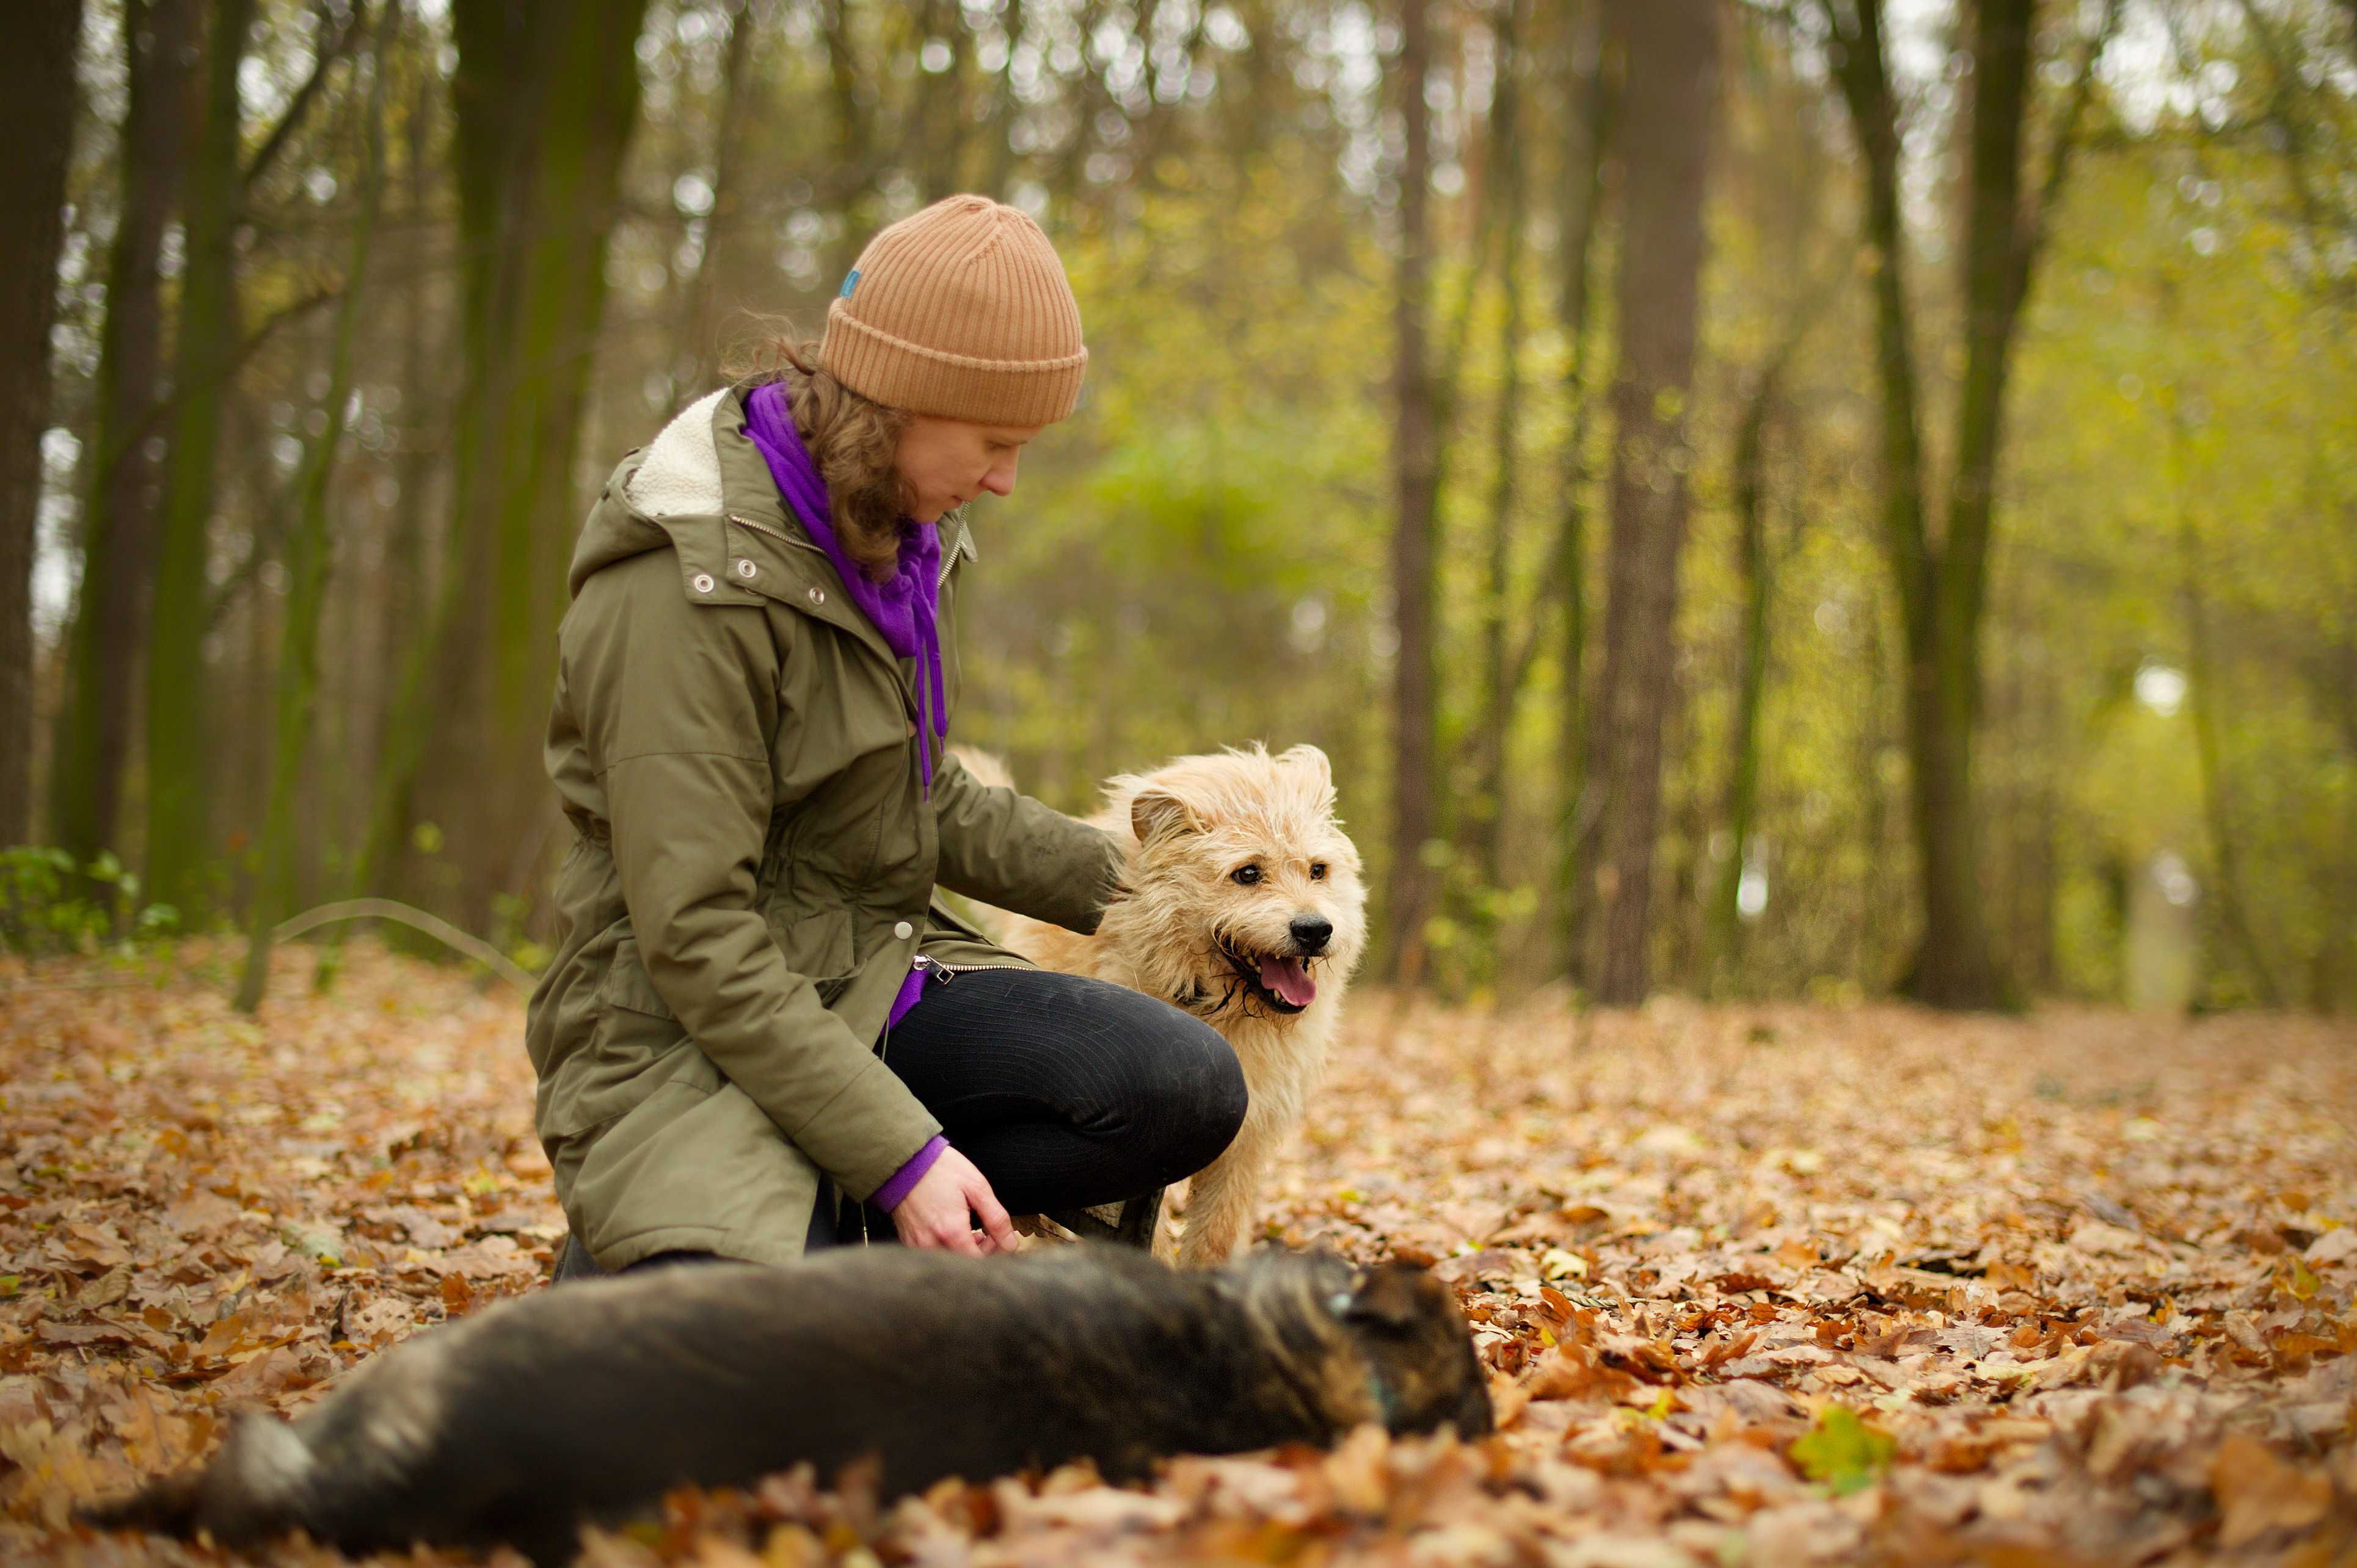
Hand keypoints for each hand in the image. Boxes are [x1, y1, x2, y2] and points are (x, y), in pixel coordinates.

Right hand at [889, 1146, 1016, 1254]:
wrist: (905, 1160)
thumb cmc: (941, 1169)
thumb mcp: (977, 1187)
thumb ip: (996, 1218)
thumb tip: (1010, 1243)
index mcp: (952, 1232)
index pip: (979, 1262)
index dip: (993, 1253)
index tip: (996, 1237)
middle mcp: (931, 1243)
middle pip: (962, 1264)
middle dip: (979, 1252)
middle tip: (984, 1234)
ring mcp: (917, 1244)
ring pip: (947, 1261)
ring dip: (962, 1251)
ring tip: (968, 1232)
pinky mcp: (908, 1240)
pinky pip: (931, 1254)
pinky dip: (945, 1248)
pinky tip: (949, 1232)